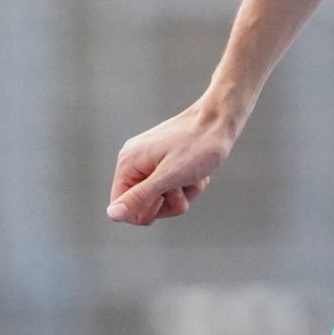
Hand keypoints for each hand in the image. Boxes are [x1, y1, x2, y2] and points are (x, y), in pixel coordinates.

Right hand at [107, 102, 233, 226]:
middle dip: (169, 202)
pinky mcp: (167, 160)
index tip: (165, 197)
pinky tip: (200, 171)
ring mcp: (151, 160)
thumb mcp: (169, 177)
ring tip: (195, 176)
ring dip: (183, 193)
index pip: (122, 207)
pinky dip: (189, 184)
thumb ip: (139, 197)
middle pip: (144, 205)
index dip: (146, 210)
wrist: (222, 119)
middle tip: (183, 185)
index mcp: (128, 163)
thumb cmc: (198, 146)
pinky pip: (174, 186)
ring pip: (163, 198)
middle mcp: (135, 161)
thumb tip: (112, 215)